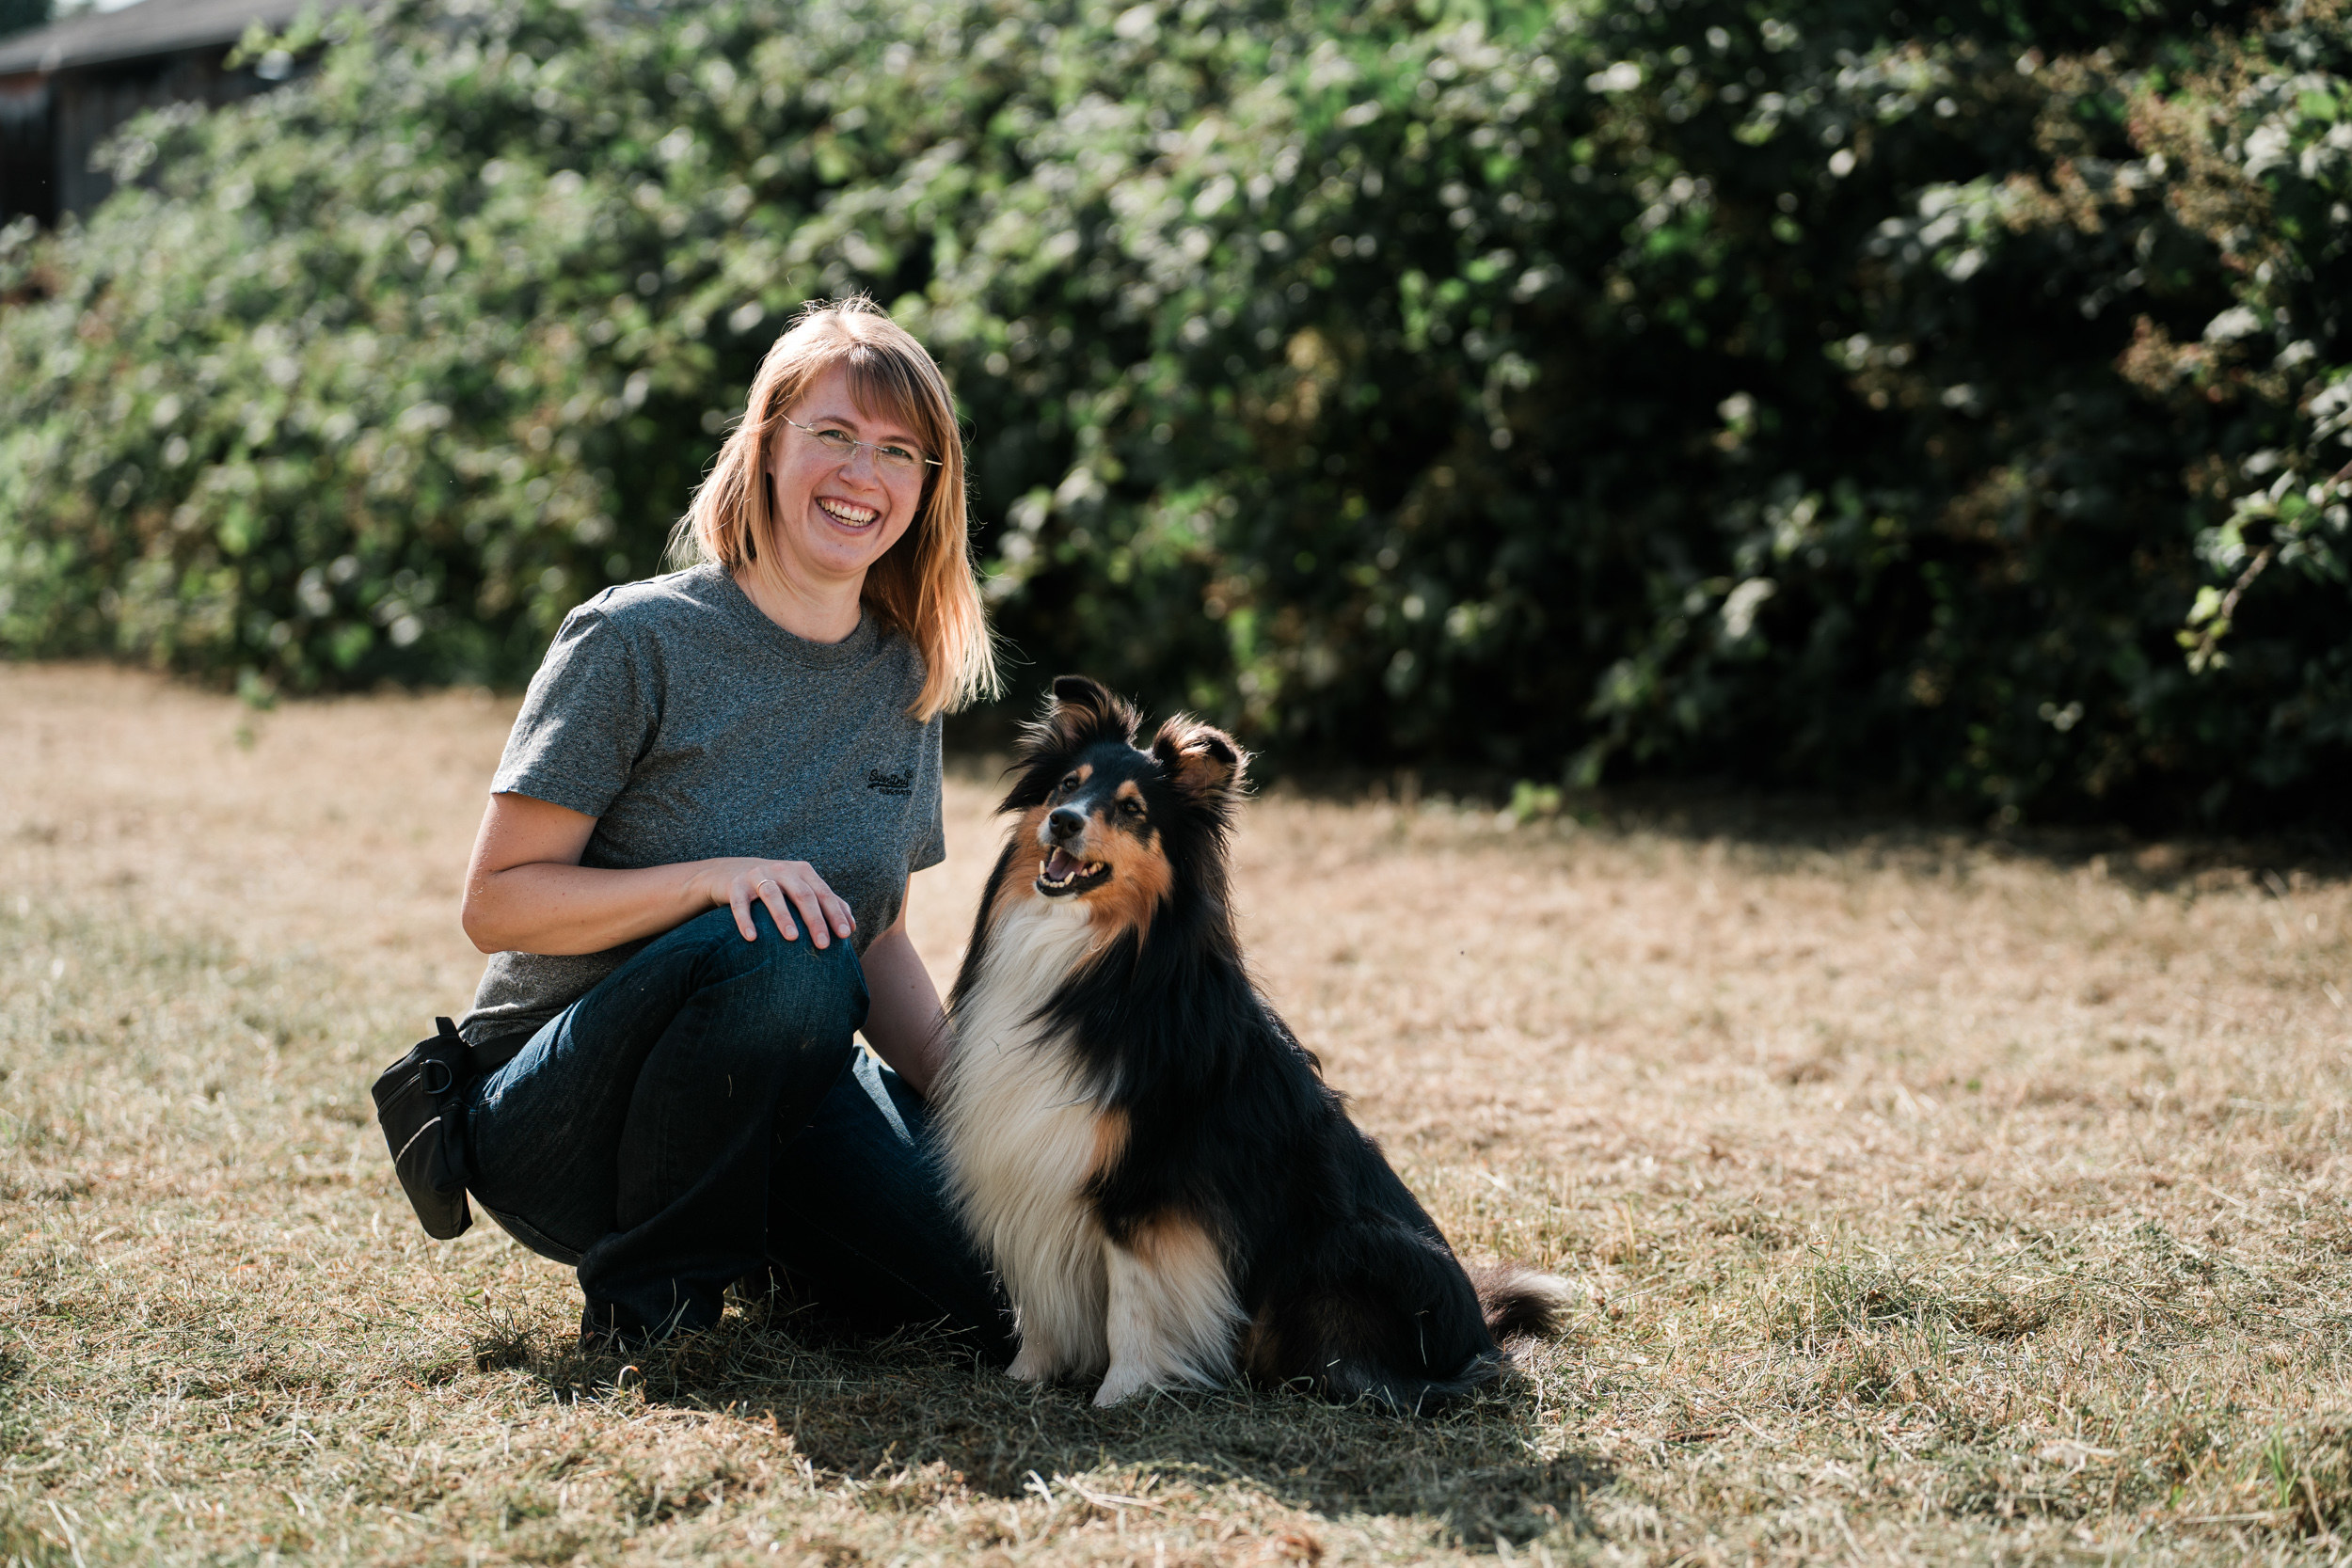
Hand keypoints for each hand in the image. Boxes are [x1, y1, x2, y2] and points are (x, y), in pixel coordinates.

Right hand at [713, 859, 854, 947]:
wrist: (730, 872)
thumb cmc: (776, 885)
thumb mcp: (800, 887)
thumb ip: (826, 903)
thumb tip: (852, 926)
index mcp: (802, 871)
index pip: (823, 893)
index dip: (835, 913)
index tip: (845, 935)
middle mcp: (782, 870)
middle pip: (803, 894)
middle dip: (815, 920)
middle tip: (823, 944)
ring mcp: (758, 875)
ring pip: (773, 896)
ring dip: (783, 917)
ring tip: (792, 938)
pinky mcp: (736, 885)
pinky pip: (740, 904)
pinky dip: (745, 920)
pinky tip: (751, 937)